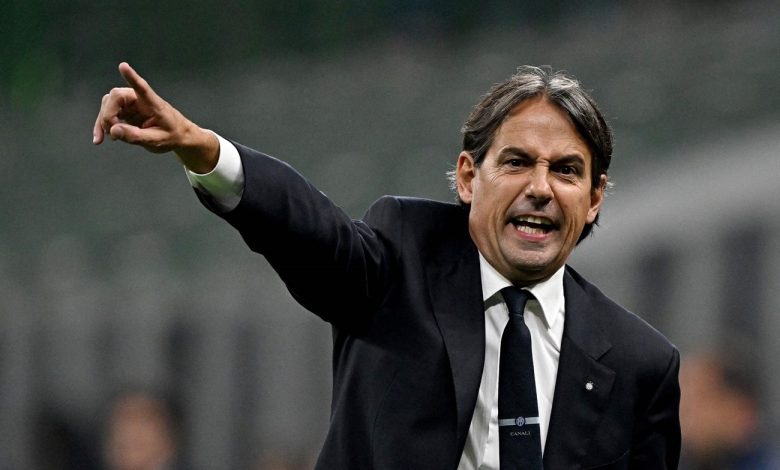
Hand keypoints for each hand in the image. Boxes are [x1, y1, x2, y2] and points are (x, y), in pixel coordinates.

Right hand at [93, 62, 218, 172]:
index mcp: (153, 104)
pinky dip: (103, 125)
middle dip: (108, 114)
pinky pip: (109, 114)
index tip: (123, 66)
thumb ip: (136, 136)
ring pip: (108, 104)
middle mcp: (140, 99)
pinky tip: (100, 138)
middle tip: (113, 133)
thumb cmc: (172, 136)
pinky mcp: (126, 112)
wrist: (178, 137)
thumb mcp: (157, 141)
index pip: (142, 88)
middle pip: (116, 96)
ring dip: (103, 120)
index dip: (132, 77)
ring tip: (108, 137)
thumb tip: (113, 130)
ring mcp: (131, 105)